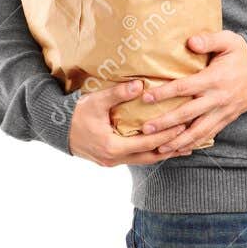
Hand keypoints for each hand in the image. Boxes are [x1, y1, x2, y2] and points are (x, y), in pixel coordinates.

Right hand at [68, 78, 196, 165]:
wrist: (54, 129)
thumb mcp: (96, 101)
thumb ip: (118, 93)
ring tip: (183, 146)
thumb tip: (140, 85)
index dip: (167, 135)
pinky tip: (161, 147)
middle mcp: (114, 159)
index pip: (148, 143)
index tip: (184, 125)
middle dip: (171, 148)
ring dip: (163, 153)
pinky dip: (150, 152)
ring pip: (144, 160)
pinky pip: (135, 158)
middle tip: (192, 139)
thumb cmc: (75, 114)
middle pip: (150, 156)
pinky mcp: (110, 160)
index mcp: (113, 147)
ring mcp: (112, 162)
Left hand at [139, 31, 246, 153]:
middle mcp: (217, 99)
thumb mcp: (229, 41)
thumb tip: (190, 42)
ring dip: (178, 142)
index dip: (164, 93)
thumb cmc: (243, 55)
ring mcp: (222, 112)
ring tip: (160, 148)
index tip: (146, 98)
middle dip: (166, 123)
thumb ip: (209, 40)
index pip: (185, 88)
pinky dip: (193, 145)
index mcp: (214, 79)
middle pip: (187, 114)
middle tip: (146, 130)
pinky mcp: (226, 120)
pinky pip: (208, 136)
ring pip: (198, 132)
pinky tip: (179, 150)